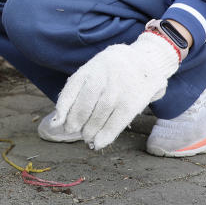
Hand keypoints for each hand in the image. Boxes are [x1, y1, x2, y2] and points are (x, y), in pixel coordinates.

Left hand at [50, 31, 180, 149]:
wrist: (147, 61)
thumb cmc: (113, 70)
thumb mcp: (95, 69)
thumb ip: (77, 88)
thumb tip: (58, 120)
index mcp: (91, 68)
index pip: (71, 90)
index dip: (63, 109)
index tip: (57, 123)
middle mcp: (103, 78)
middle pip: (83, 105)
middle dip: (75, 122)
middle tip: (72, 130)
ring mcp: (118, 90)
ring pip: (98, 116)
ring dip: (89, 131)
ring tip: (86, 137)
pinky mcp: (132, 102)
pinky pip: (116, 122)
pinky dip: (105, 136)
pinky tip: (98, 143)